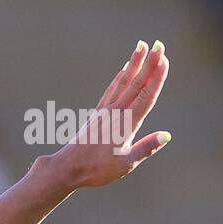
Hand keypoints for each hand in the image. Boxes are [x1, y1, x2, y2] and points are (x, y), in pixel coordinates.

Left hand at [51, 39, 170, 190]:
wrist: (67, 168)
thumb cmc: (96, 170)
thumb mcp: (125, 164)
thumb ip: (145, 148)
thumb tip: (166, 136)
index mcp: (126, 124)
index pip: (146, 96)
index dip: (156, 78)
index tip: (164, 60)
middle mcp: (116, 112)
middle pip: (136, 83)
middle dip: (149, 63)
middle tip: (158, 44)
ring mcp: (106, 110)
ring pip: (123, 81)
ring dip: (134, 63)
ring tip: (142, 46)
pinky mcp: (98, 112)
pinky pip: (112, 88)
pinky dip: (120, 76)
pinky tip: (125, 68)